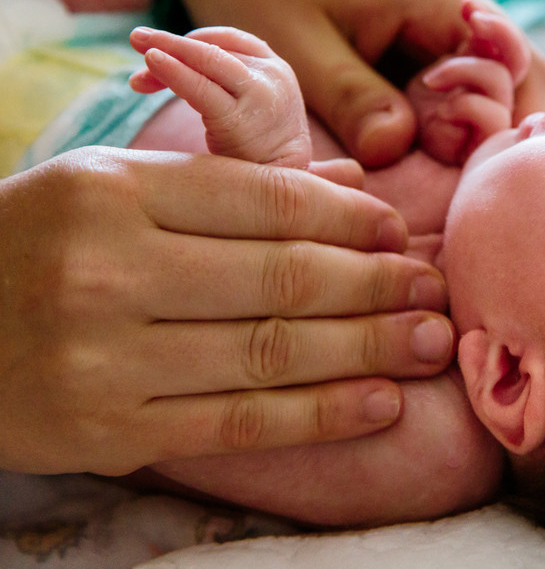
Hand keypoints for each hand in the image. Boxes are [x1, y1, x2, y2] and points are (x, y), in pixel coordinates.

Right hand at [0, 146, 454, 475]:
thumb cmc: (39, 246)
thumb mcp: (114, 187)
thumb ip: (230, 186)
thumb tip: (352, 183)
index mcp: (113, 191)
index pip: (265, 202)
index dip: (349, 220)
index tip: (399, 232)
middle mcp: (107, 271)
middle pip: (281, 278)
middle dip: (375, 285)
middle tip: (434, 290)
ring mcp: (105, 358)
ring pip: (270, 351)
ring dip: (368, 349)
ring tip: (430, 342)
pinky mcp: (107, 431)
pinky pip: (238, 421)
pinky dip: (320, 414)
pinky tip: (380, 403)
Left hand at [130, 26, 312, 168]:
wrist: (285, 188)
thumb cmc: (258, 152)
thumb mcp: (247, 108)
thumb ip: (218, 86)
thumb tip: (154, 73)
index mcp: (275, 70)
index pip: (231, 41)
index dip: (194, 40)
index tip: (162, 50)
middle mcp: (272, 76)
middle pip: (215, 49)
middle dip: (172, 41)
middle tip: (136, 37)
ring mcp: (260, 95)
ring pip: (208, 61)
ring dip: (169, 49)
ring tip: (138, 42)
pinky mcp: (241, 119)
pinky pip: (201, 90)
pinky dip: (173, 73)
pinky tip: (152, 63)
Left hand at [177, 0, 544, 167]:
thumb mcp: (295, 44)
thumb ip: (351, 99)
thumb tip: (396, 150)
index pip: (512, 60)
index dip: (491, 111)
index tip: (441, 143)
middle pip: (520, 70)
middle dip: (495, 121)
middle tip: (444, 157)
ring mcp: (444, 11)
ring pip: (498, 74)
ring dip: (477, 116)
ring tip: (432, 151)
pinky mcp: (425, 28)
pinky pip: (463, 71)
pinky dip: (454, 106)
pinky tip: (420, 132)